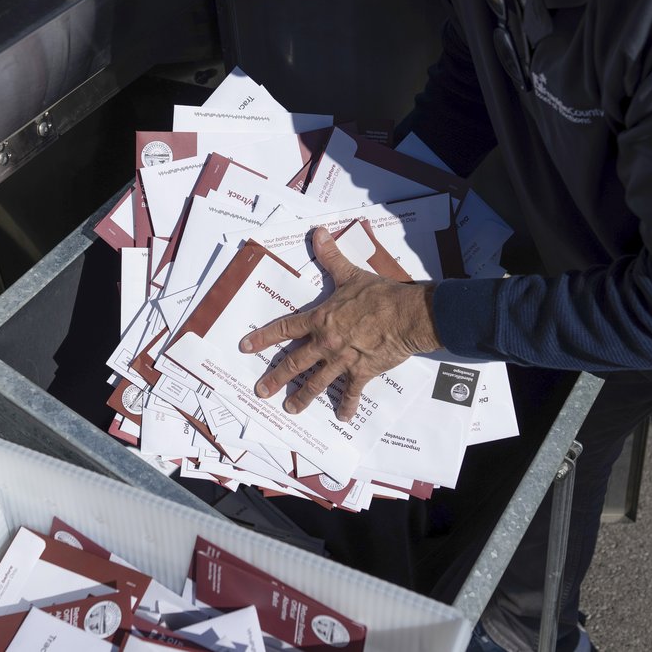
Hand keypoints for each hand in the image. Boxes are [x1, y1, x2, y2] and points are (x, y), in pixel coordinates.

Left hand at [239, 227, 440, 421]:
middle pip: (294, 363)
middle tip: (261, 391)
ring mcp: (342, 360)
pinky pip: (352, 392)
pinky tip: (342, 417)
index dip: (263, 338)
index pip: (284, 328)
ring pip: (317, 382)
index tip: (246, 348)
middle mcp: (326, 342)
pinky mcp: (362, 372)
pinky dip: (347, 405)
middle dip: (275, 378)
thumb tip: (318, 233)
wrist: (406, 315)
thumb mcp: (350, 274)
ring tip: (290, 409)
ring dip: (302, 397)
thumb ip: (331, 257)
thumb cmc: (378, 295)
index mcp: (320, 319)